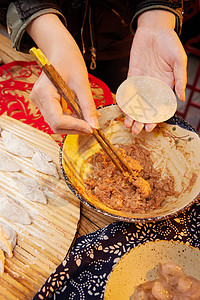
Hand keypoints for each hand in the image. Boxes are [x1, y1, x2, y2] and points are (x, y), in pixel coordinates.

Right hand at [27, 14, 98, 133]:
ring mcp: (39, 102)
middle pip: (56, 125)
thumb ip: (88, 106)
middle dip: (75, 128)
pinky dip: (70, 120)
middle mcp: (38, 99)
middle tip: (92, 126)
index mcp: (44, 92)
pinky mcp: (44, 103)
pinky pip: (56, 117)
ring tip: (88, 119)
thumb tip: (94, 125)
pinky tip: (81, 115)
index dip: (75, 127)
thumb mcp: (82, 83)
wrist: (60, 51)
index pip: (57, 120)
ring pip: (56, 124)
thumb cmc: (69, 60)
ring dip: (73, 125)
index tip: (91, 128)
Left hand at [126, 10, 186, 134]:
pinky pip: (127, 90)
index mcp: (166, 85)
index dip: (155, 118)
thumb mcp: (178, 60)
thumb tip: (180, 97)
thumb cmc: (170, 42)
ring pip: (136, 102)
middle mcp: (153, 86)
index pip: (160, 106)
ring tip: (127, 124)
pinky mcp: (132, 75)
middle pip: (146, 108)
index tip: (149, 127)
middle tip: (135, 131)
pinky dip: (125, 100)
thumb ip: (179, 78)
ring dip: (132, 114)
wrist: (154, 29)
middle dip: (141, 120)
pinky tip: (122, 109)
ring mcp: (142, 81)